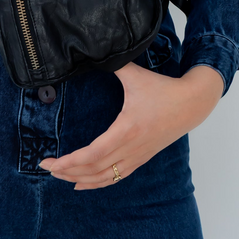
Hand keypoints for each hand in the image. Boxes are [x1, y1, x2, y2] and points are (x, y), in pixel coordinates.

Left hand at [39, 63, 222, 190]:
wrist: (192, 104)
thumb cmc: (163, 89)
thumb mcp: (137, 76)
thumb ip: (116, 65)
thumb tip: (93, 54)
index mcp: (127, 129)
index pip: (93, 154)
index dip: (69, 161)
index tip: (50, 161)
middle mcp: (131, 148)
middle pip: (94, 169)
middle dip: (67, 171)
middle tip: (46, 168)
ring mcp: (137, 156)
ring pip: (105, 177)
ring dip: (80, 180)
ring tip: (60, 177)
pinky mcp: (141, 159)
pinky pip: (116, 177)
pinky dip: (97, 184)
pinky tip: (82, 185)